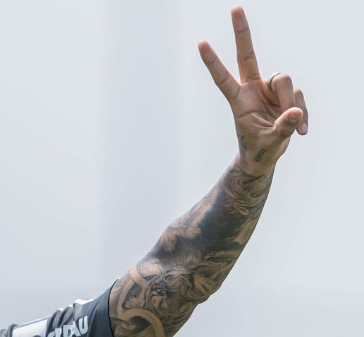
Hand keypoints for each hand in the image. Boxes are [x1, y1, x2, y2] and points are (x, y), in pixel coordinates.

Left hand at [199, 7, 307, 175]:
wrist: (265, 156)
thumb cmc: (259, 148)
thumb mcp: (269, 142)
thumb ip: (282, 128)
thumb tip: (296, 112)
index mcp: (238, 100)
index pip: (223, 77)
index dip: (213, 62)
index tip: (200, 44)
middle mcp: (253, 89)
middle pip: (249, 55)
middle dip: (242, 33)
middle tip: (235, 8)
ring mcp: (269, 89)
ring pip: (285, 81)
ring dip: (291, 103)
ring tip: (293, 126)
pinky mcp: (286, 94)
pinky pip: (298, 96)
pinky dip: (302, 113)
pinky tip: (301, 131)